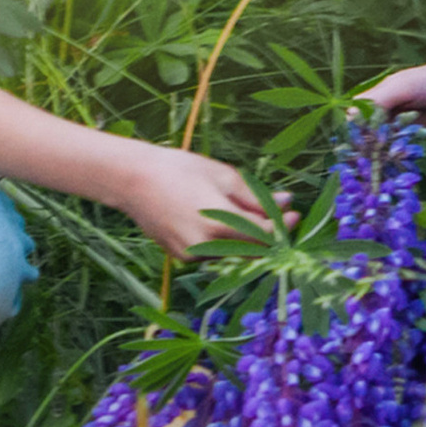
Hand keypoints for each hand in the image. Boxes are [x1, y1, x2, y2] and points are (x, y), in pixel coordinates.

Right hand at [117, 143, 288, 259]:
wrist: (132, 180)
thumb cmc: (178, 169)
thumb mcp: (221, 175)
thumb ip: (254, 195)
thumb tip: (285, 201)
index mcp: (218, 223)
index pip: (263, 234)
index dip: (283, 226)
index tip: (294, 213)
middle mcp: (205, 246)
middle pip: (252, 250)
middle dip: (271, 236)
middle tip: (281, 217)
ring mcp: (192, 255)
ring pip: (234, 254)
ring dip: (250, 241)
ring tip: (255, 216)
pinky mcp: (182, 257)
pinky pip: (215, 254)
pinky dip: (228, 243)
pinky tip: (228, 224)